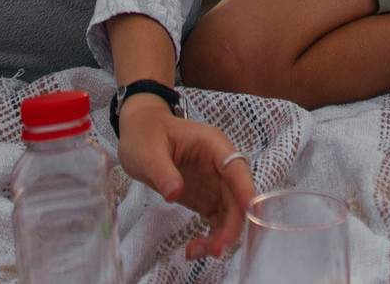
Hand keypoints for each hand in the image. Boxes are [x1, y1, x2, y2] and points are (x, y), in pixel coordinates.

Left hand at [114, 99, 258, 259]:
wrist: (141, 135)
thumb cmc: (146, 135)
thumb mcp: (148, 151)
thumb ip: (163, 172)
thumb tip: (175, 194)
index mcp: (213, 145)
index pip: (236, 168)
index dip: (245, 189)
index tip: (248, 211)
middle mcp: (221, 166)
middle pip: (238, 197)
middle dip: (232, 225)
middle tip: (215, 249)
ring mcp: (216, 183)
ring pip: (231, 213)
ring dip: (222, 235)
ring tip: (195, 252)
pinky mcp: (207, 198)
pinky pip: (218, 220)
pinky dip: (212, 236)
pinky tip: (195, 249)